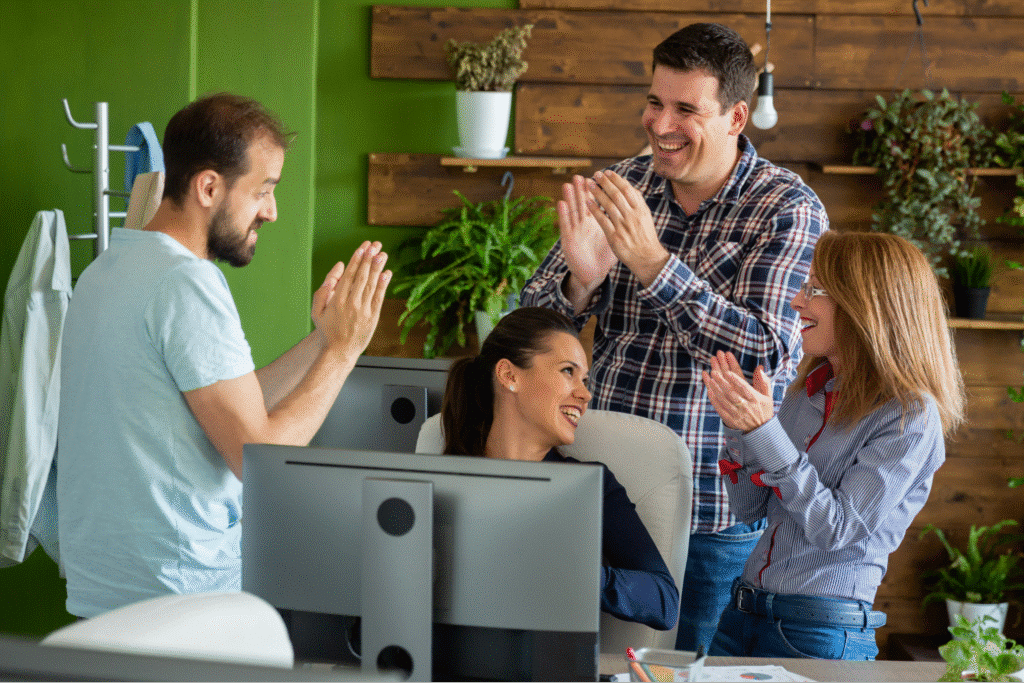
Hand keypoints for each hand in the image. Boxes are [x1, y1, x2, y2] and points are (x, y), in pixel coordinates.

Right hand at [313, 241, 390, 360]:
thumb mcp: (317, 310)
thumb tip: (339, 267)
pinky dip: (383, 285)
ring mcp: (363, 311)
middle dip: (368, 259)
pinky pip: (379, 298)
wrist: (339, 351)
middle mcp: (351, 304)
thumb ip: (325, 288)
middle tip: (375, 245)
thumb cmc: (327, 329)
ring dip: (378, 268)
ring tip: (382, 254)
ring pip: (371, 286)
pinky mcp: (373, 318)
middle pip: (361, 277)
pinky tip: (387, 273)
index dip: (356, 260)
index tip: (362, 248)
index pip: (348, 276)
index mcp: (336, 301)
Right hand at [557, 174, 617, 303]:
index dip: (597, 191)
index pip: (596, 203)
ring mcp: (576, 232)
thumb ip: (619, 227)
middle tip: (580, 176)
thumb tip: (633, 216)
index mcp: (596, 224)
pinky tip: (561, 203)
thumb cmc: (603, 258)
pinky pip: (565, 226)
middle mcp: (584, 225)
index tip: (597, 178)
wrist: (593, 275)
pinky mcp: (568, 241)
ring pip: (573, 211)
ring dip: (570, 198)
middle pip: (583, 204)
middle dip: (582, 190)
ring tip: (568, 184)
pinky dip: (563, 215)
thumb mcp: (613, 240)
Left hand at [585, 170, 669, 286]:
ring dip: (597, 193)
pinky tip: (587, 202)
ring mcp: (623, 226)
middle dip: (605, 183)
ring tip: (589, 185)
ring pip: (608, 205)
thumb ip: (637, 202)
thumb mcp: (646, 217)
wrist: (647, 258)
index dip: (616, 179)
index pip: (627, 189)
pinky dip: (595, 210)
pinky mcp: (614, 237)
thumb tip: (629, 187)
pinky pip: (602, 220)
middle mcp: (632, 216)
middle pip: (616, 194)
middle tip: (595, 174)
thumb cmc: (645, 237)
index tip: (607, 172)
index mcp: (641, 210)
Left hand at [702, 351, 773, 432]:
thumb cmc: (764, 410)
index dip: (735, 380)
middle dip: (722, 382)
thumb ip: (764, 381)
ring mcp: (738, 414)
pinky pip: (721, 410)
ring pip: (725, 400)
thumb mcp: (768, 396)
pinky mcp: (731, 420)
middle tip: (714, 372)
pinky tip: (710, 392)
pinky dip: (715, 401)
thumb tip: (760, 368)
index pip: (744, 387)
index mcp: (755, 399)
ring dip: (716, 390)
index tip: (728, 372)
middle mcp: (746, 406)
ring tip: (710, 380)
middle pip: (732, 393)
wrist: (761, 431)